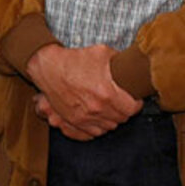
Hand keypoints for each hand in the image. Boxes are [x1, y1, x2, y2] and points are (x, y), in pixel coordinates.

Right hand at [26, 43, 142, 139]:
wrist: (48, 67)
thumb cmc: (73, 59)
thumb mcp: (102, 53)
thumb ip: (120, 61)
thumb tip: (131, 65)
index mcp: (106, 94)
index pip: (131, 109)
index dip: (136, 104)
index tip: (135, 99)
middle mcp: (96, 109)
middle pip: (121, 119)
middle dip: (124, 110)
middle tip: (123, 101)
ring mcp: (84, 117)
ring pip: (108, 127)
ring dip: (112, 119)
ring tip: (112, 109)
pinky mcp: (73, 121)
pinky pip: (93, 132)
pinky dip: (99, 127)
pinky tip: (100, 118)